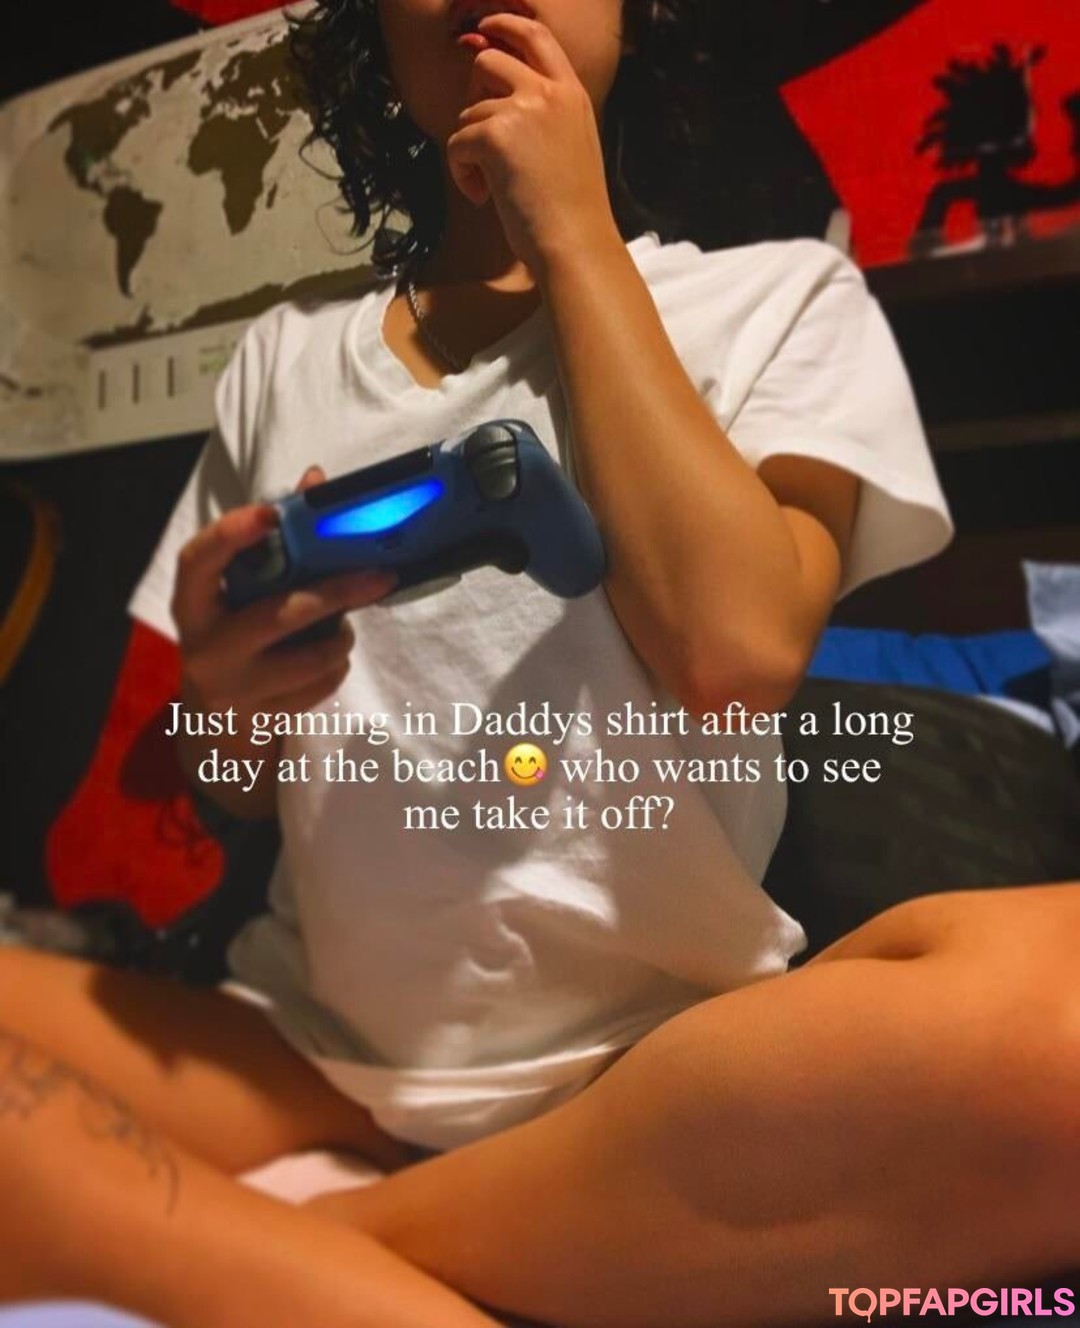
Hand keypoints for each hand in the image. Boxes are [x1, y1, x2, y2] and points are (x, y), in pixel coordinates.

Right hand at [173, 466, 395, 717]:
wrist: (214, 723)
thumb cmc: (234, 637)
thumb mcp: (241, 593)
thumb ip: (276, 539)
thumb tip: (317, 479)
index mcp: (192, 603)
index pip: (199, 561)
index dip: (232, 535)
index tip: (271, 513)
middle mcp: (204, 646)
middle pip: (278, 614)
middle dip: (337, 593)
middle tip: (382, 576)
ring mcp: (231, 688)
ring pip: (309, 659)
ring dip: (342, 638)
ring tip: (345, 627)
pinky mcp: (260, 719)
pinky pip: (318, 688)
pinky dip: (335, 669)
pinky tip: (328, 660)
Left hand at [447, 14, 620, 273]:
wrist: (575, 243)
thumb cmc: (573, 212)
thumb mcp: (572, 147)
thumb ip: (545, 116)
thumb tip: (496, 100)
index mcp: (572, 94)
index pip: (536, 37)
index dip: (505, 26)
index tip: (484, 29)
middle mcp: (549, 93)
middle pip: (488, 61)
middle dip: (473, 95)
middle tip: (479, 136)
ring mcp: (523, 110)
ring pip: (468, 111)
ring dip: (469, 150)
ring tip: (489, 186)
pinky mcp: (496, 135)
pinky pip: (457, 142)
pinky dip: (461, 172)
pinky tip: (482, 197)